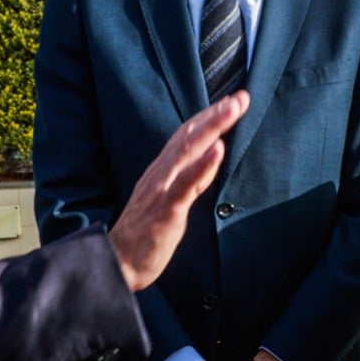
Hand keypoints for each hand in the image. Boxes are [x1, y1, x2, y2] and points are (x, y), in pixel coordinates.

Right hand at [109, 91, 248, 291]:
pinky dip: (202, 164)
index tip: (232, 101)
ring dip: (211, 127)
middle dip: (215, 114)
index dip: (209, 117)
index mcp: (161, 171)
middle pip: (189, 136)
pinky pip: (184, 184)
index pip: (187, 136)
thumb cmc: (145, 234)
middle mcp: (160, 173)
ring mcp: (162, 188)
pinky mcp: (165, 209)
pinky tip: (217, 149)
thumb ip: (192, 179)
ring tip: (232, 109)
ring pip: (187, 151)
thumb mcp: (173, 201)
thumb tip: (213, 157)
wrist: (118, 263)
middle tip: (240, 97)